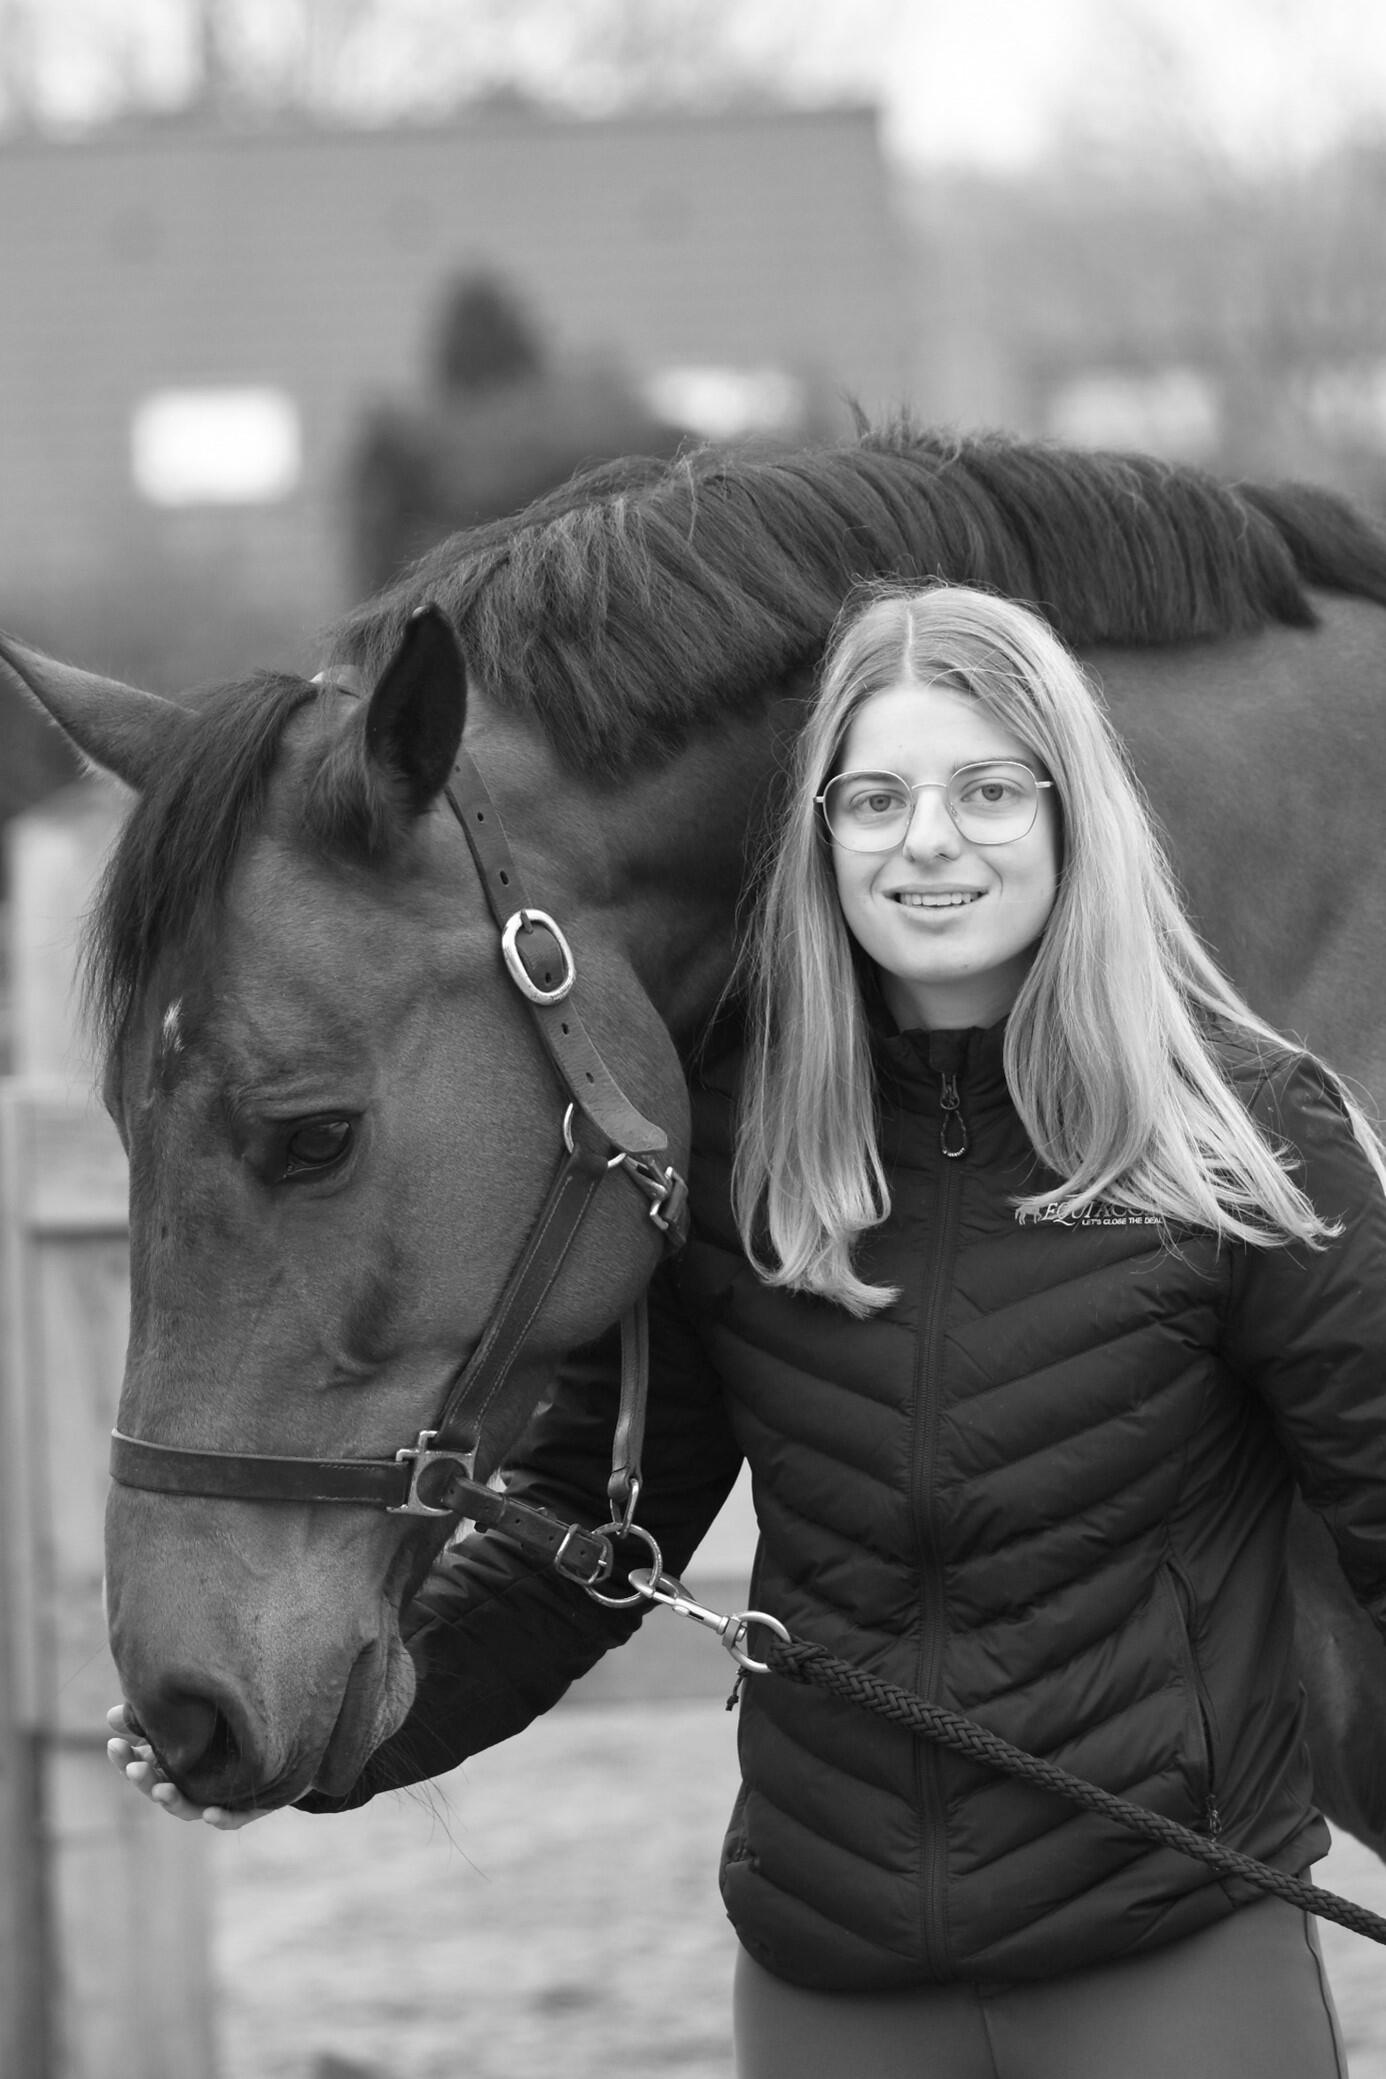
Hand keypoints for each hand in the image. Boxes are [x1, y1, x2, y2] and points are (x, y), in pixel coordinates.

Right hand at [105, 1704, 263, 1829]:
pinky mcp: (245, 1807)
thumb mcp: (191, 1720)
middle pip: (160, 1788)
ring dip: (173, 1801)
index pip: (142, 1766)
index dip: (126, 1760)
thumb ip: (155, 1719)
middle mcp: (191, 1787)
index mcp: (174, 1766)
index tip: (114, 1744)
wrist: (280, 1747)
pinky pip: (233, 1817)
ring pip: (189, 1807)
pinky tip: (211, 1813)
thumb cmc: (226, 1734)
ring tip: (161, 1791)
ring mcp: (216, 1799)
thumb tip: (111, 1715)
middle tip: (135, 1769)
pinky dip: (221, 1817)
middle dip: (144, 1781)